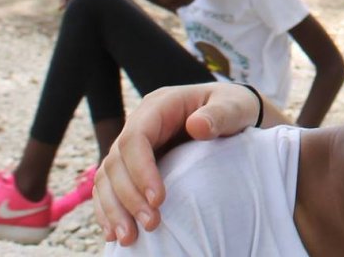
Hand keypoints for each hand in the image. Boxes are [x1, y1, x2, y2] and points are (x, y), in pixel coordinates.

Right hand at [94, 82, 260, 245]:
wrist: (235, 116)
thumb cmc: (235, 109)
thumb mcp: (236, 107)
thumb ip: (221, 115)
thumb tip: (196, 126)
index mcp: (160, 106)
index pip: (136, 137)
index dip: (141, 169)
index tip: (159, 200)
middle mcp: (140, 124)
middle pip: (117, 161)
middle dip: (128, 196)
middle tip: (151, 224)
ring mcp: (134, 146)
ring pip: (108, 177)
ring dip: (114, 209)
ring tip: (129, 238)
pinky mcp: (133, 165)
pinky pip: (109, 187)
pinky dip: (108, 210)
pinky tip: (113, 234)